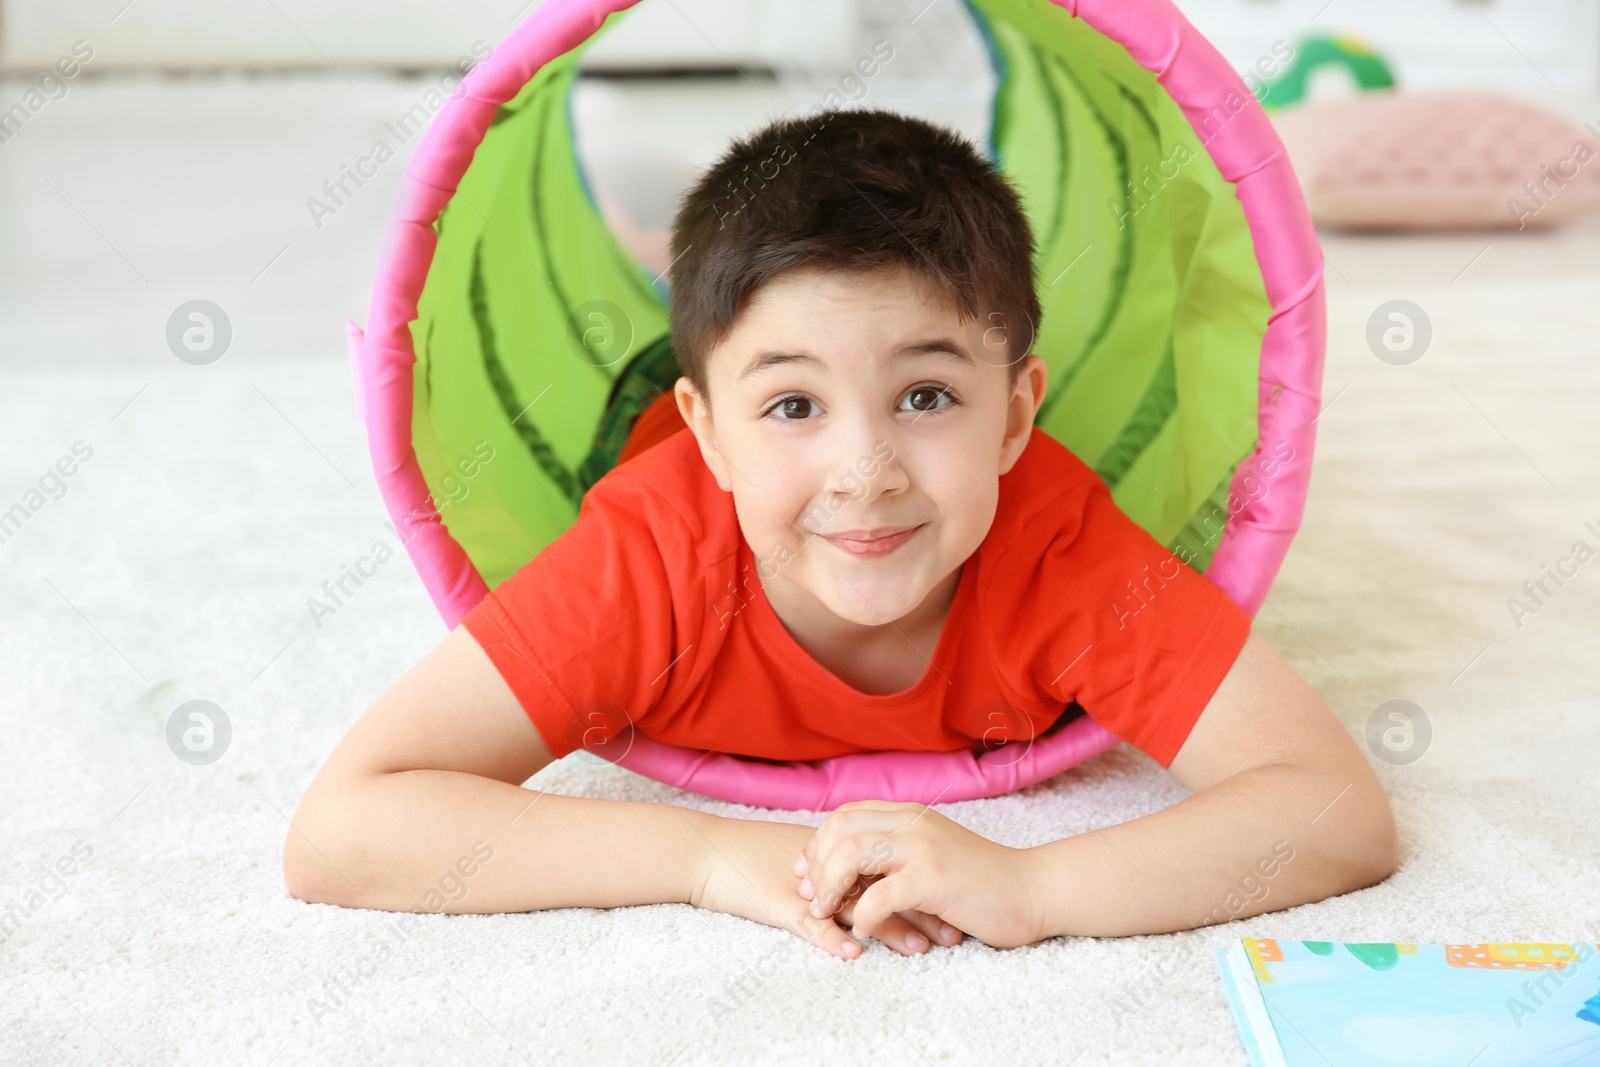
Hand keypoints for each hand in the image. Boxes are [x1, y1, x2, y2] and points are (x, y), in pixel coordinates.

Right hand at [689, 815, 965, 958]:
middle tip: (954, 931)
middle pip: (883, 886)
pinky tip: (854, 953)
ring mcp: (805, 886)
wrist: (703, 851)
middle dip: (920, 909)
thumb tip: (871, 879)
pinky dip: (831, 938)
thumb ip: (834, 865)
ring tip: (921, 949)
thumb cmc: (748, 854)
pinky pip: (809, 924)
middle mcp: (828, 866)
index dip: (922, 884)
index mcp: (836, 850)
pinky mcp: (778, 904)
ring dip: (889, 928)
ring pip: (855, 906)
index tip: (955, 903)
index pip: (888, 866)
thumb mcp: (799, 854)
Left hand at [795, 800, 1043, 949]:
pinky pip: (879, 896)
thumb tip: (849, 873)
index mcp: (909, 814)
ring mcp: (923, 848)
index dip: (819, 842)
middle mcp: (912, 823)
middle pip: (840, 832)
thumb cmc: (981, 882)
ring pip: (852, 856)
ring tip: (828, 913)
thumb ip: (896, 853)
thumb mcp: (932, 854)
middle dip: (816, 866)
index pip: (845, 815)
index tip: (807, 873)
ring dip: (831, 887)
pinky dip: (862, 916)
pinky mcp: (934, 878)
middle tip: (811, 897)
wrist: (1032, 890)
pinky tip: (864, 932)